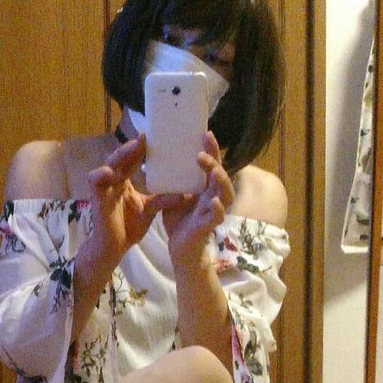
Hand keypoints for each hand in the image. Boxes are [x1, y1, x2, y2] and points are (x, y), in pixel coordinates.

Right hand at [87, 135, 183, 266]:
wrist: (114, 247)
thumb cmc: (128, 228)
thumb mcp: (150, 209)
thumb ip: (163, 199)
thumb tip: (184, 194)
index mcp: (124, 181)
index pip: (132, 160)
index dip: (141, 149)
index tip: (155, 137)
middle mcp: (113, 180)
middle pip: (121, 158)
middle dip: (132, 147)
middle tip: (146, 137)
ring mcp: (104, 187)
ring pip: (109, 164)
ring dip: (121, 155)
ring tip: (134, 147)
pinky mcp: (96, 197)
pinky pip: (95, 180)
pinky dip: (102, 174)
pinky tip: (111, 171)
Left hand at [162, 132, 233, 267]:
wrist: (180, 249)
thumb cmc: (179, 221)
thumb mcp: (173, 195)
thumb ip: (171, 180)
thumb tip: (158, 158)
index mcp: (204, 188)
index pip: (211, 164)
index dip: (211, 149)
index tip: (205, 133)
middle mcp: (212, 196)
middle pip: (220, 175)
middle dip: (215, 160)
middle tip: (203, 149)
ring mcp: (212, 211)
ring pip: (224, 193)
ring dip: (221, 180)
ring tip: (214, 170)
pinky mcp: (207, 227)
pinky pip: (216, 217)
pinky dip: (217, 209)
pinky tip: (214, 201)